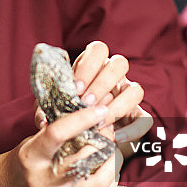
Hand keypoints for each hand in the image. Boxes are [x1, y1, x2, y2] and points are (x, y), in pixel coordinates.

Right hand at [8, 104, 121, 186]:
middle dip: (104, 141)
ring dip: (113, 163)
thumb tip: (93, 114)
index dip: (81, 119)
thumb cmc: (27, 159)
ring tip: (113, 151)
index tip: (99, 110)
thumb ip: (59, 130)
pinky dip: (111, 182)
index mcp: (30, 157)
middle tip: (108, 131)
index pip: (57, 134)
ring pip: (99, 182)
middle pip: (83, 159)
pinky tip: (109, 170)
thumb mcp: (35, 139)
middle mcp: (40, 181)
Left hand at [33, 41, 153, 155]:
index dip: (88, 65)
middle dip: (102, 84)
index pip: (99, 50)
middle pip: (120, 64)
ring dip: (118, 105)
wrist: (76, 135)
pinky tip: (115, 137)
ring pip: (136, 89)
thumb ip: (46, 109)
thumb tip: (43, 122)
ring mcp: (127, 94)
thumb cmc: (62, 113)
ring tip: (98, 121)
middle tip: (85, 102)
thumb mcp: (52, 107)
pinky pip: (144, 118)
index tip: (76, 87)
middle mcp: (114, 76)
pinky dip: (132, 128)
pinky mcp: (136, 116)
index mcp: (94, 66)